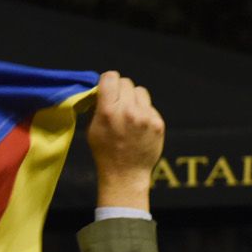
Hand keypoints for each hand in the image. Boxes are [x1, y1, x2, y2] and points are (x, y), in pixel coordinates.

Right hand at [87, 70, 164, 210]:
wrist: (125, 174)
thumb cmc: (105, 152)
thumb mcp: (92, 129)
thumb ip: (98, 107)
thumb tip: (102, 89)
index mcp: (108, 111)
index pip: (110, 77)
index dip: (107, 81)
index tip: (107, 89)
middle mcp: (128, 111)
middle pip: (126, 82)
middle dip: (120, 90)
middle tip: (118, 104)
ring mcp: (145, 117)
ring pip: (140, 91)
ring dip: (134, 99)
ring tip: (130, 115)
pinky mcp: (158, 123)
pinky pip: (150, 107)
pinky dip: (144, 113)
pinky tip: (139, 127)